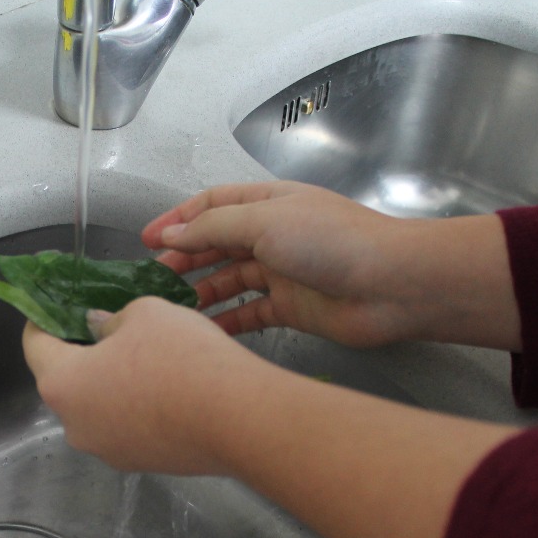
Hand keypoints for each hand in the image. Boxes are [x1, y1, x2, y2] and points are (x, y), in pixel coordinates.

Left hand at [21, 297, 261, 474]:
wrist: (236, 418)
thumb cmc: (181, 358)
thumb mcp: (144, 312)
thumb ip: (110, 318)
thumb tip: (99, 328)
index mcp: (62, 384)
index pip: (34, 345)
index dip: (42, 319)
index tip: (53, 305)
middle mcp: (74, 426)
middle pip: (66, 381)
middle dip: (81, 352)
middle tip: (106, 324)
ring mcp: (107, 451)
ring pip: (97, 407)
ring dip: (110, 382)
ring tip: (143, 356)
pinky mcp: (139, 464)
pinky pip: (125, 427)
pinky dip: (134, 406)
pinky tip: (164, 387)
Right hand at [142, 181, 520, 351]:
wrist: (391, 284)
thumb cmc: (332, 241)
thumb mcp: (263, 222)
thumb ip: (212, 228)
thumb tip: (171, 233)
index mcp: (267, 203)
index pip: (211, 206)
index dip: (177, 220)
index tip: (146, 241)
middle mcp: (273, 234)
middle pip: (217, 245)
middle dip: (184, 259)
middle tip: (152, 280)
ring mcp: (282, 272)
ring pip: (229, 281)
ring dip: (201, 293)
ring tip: (171, 310)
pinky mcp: (291, 308)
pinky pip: (248, 315)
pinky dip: (226, 323)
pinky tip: (203, 334)